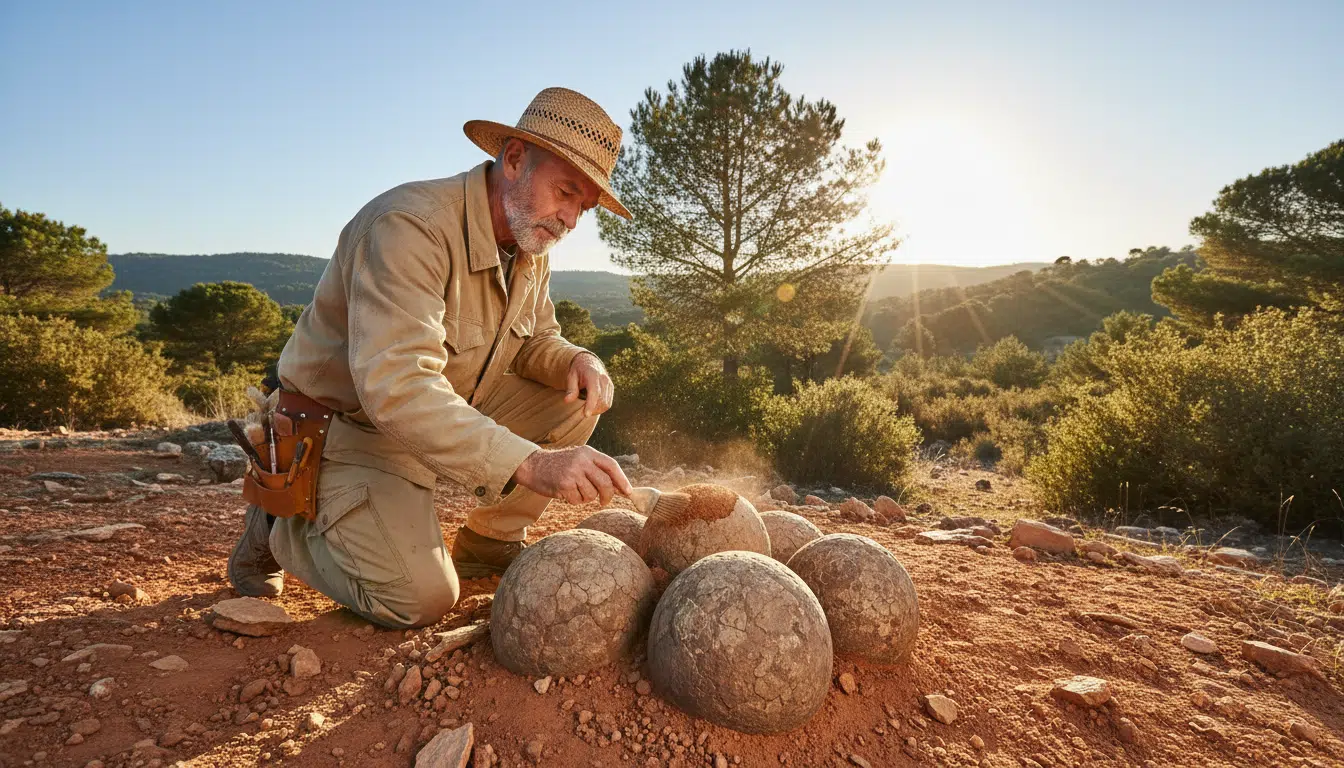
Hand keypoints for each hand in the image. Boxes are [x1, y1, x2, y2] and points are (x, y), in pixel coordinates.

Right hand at [511, 446, 632, 505]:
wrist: (534, 466)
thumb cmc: (561, 466)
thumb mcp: (580, 461)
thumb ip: (598, 470)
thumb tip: (621, 488)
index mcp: (588, 452)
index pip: (612, 466)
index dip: (622, 480)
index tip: (628, 492)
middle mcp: (582, 460)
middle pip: (605, 483)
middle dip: (608, 495)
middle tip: (604, 501)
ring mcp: (572, 472)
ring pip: (592, 494)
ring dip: (586, 498)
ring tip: (576, 490)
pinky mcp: (564, 484)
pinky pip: (578, 500)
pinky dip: (575, 500)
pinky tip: (566, 492)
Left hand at [566, 352, 613, 417]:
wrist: (589, 362)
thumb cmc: (578, 371)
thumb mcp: (571, 376)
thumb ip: (571, 389)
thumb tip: (567, 401)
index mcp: (593, 374)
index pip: (595, 392)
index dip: (591, 404)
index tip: (586, 415)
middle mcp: (603, 378)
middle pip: (601, 400)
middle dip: (592, 409)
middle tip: (582, 412)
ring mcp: (609, 383)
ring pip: (606, 403)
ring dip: (597, 410)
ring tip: (587, 408)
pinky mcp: (611, 388)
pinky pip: (608, 403)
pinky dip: (601, 408)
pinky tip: (593, 406)